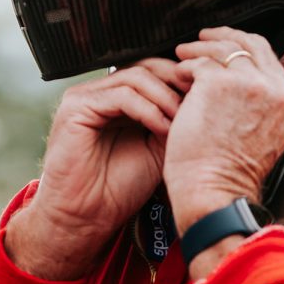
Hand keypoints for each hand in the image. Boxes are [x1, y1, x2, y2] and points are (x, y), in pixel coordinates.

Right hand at [6, 59, 190, 279]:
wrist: (87, 217)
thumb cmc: (119, 189)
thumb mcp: (159, 148)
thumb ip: (174, 119)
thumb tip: (202, 95)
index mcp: (118, 99)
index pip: (154, 71)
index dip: (182, 80)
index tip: (208, 97)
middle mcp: (100, 91)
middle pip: (146, 66)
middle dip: (177, 82)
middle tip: (200, 100)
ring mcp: (85, 96)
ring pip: (135, 77)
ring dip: (165, 98)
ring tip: (182, 121)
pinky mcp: (76, 107)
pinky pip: (120, 95)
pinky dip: (147, 110)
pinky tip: (162, 128)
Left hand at [164, 28, 283, 233]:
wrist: (215, 193)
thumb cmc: (227, 176)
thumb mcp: (260, 137)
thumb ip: (257, 107)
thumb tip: (234, 80)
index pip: (270, 61)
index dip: (245, 48)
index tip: (225, 46)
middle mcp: (277, 92)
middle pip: (252, 45)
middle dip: (225, 37)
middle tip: (201, 37)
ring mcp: (250, 85)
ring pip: (224, 49)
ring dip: (200, 49)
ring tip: (181, 54)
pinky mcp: (220, 83)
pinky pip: (200, 62)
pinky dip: (186, 66)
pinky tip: (176, 75)